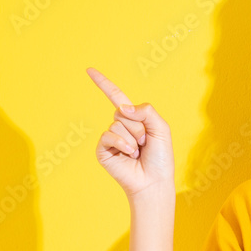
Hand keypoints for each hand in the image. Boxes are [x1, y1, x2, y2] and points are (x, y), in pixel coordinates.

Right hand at [88, 67, 174, 197]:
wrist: (154, 180)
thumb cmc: (160, 157)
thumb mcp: (161, 129)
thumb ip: (147, 111)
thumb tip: (122, 107)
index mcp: (134, 119)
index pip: (116, 97)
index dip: (104, 84)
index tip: (89, 70)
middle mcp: (120, 126)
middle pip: (122, 111)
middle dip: (138, 127)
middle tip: (145, 143)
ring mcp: (110, 138)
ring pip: (117, 124)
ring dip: (133, 138)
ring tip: (138, 152)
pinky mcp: (103, 150)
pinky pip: (109, 136)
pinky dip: (122, 144)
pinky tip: (129, 155)